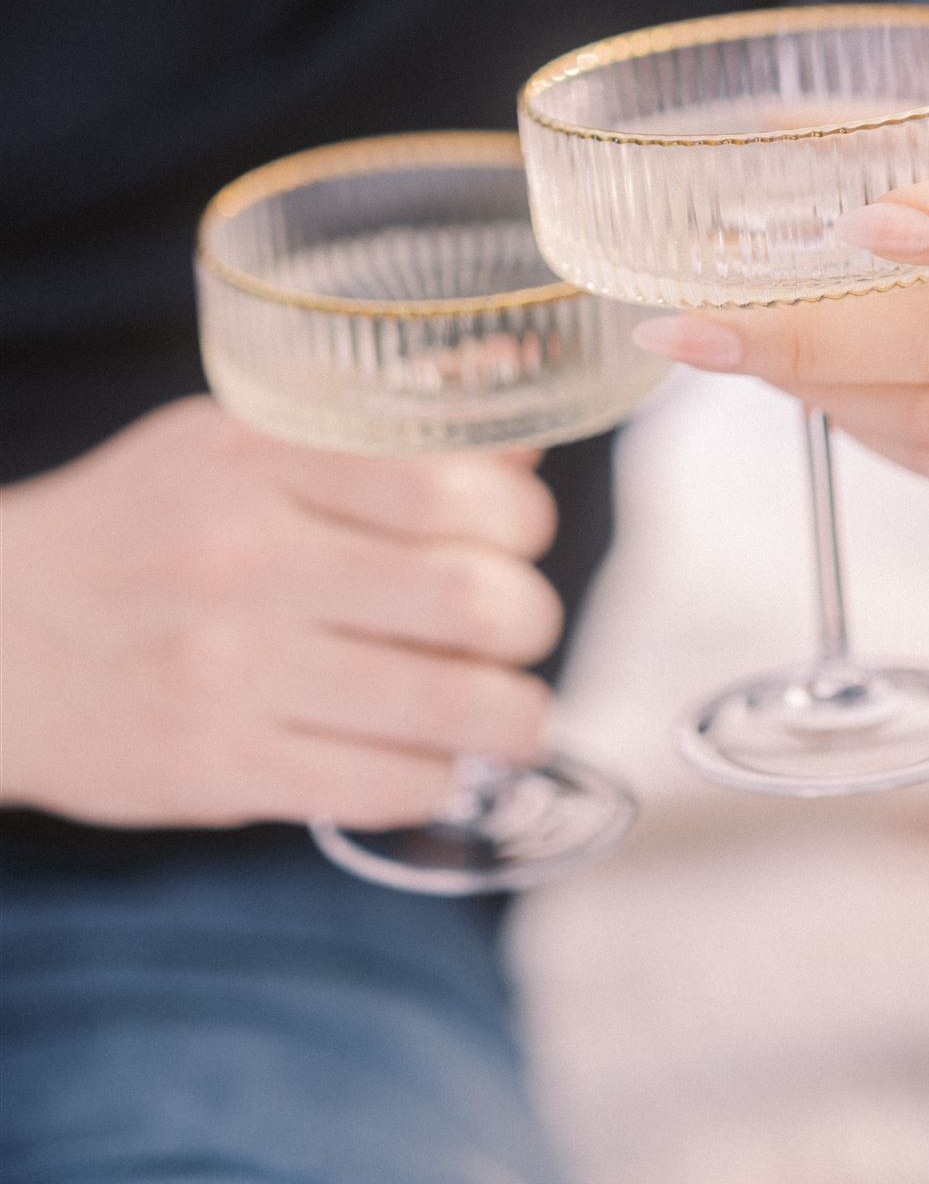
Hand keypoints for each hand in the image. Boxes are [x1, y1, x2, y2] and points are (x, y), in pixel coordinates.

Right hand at [0, 397, 562, 827]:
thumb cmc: (143, 526)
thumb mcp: (243, 442)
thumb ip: (382, 427)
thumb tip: (518, 398)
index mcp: (261, 463)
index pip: (446, 486)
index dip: (521, 517)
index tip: (521, 534)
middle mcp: (248, 562)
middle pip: (466, 598)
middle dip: (530, 618)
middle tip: (523, 624)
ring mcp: (230, 672)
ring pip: (441, 707)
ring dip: (513, 717)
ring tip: (516, 711)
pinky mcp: (216, 768)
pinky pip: (378, 786)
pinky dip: (436, 778)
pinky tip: (434, 758)